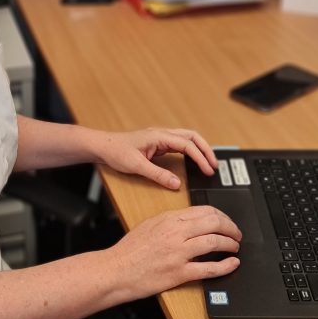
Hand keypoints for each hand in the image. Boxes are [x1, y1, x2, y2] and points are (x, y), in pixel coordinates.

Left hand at [95, 128, 217, 189]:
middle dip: (206, 150)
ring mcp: (160, 138)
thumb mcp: (136, 166)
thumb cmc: (116, 151)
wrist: (102, 146)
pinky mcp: (158, 144)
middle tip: (215, 165)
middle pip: (192, 137)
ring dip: (199, 149)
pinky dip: (191, 151)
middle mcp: (162, 134)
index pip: (187, 145)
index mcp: (159, 136)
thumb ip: (157, 175)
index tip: (208, 170)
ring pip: (187, 139)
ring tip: (209, 163)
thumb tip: (176, 183)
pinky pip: (180, 145)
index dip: (200, 157)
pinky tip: (193, 161)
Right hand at [106, 205, 241, 299]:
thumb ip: (171, 220)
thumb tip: (192, 220)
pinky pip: (209, 268)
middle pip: (214, 223)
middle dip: (231, 227)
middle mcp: (176, 233)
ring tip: (234, 247)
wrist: (116, 270)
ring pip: (215, 242)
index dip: (222, 215)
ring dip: (230, 244)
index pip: (204, 210)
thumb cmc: (130, 250)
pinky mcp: (179, 273)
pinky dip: (225, 266)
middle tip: (236, 234)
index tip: (226, 221)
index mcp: (169, 219)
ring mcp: (179, 253)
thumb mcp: (150, 224)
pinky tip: (232, 264)